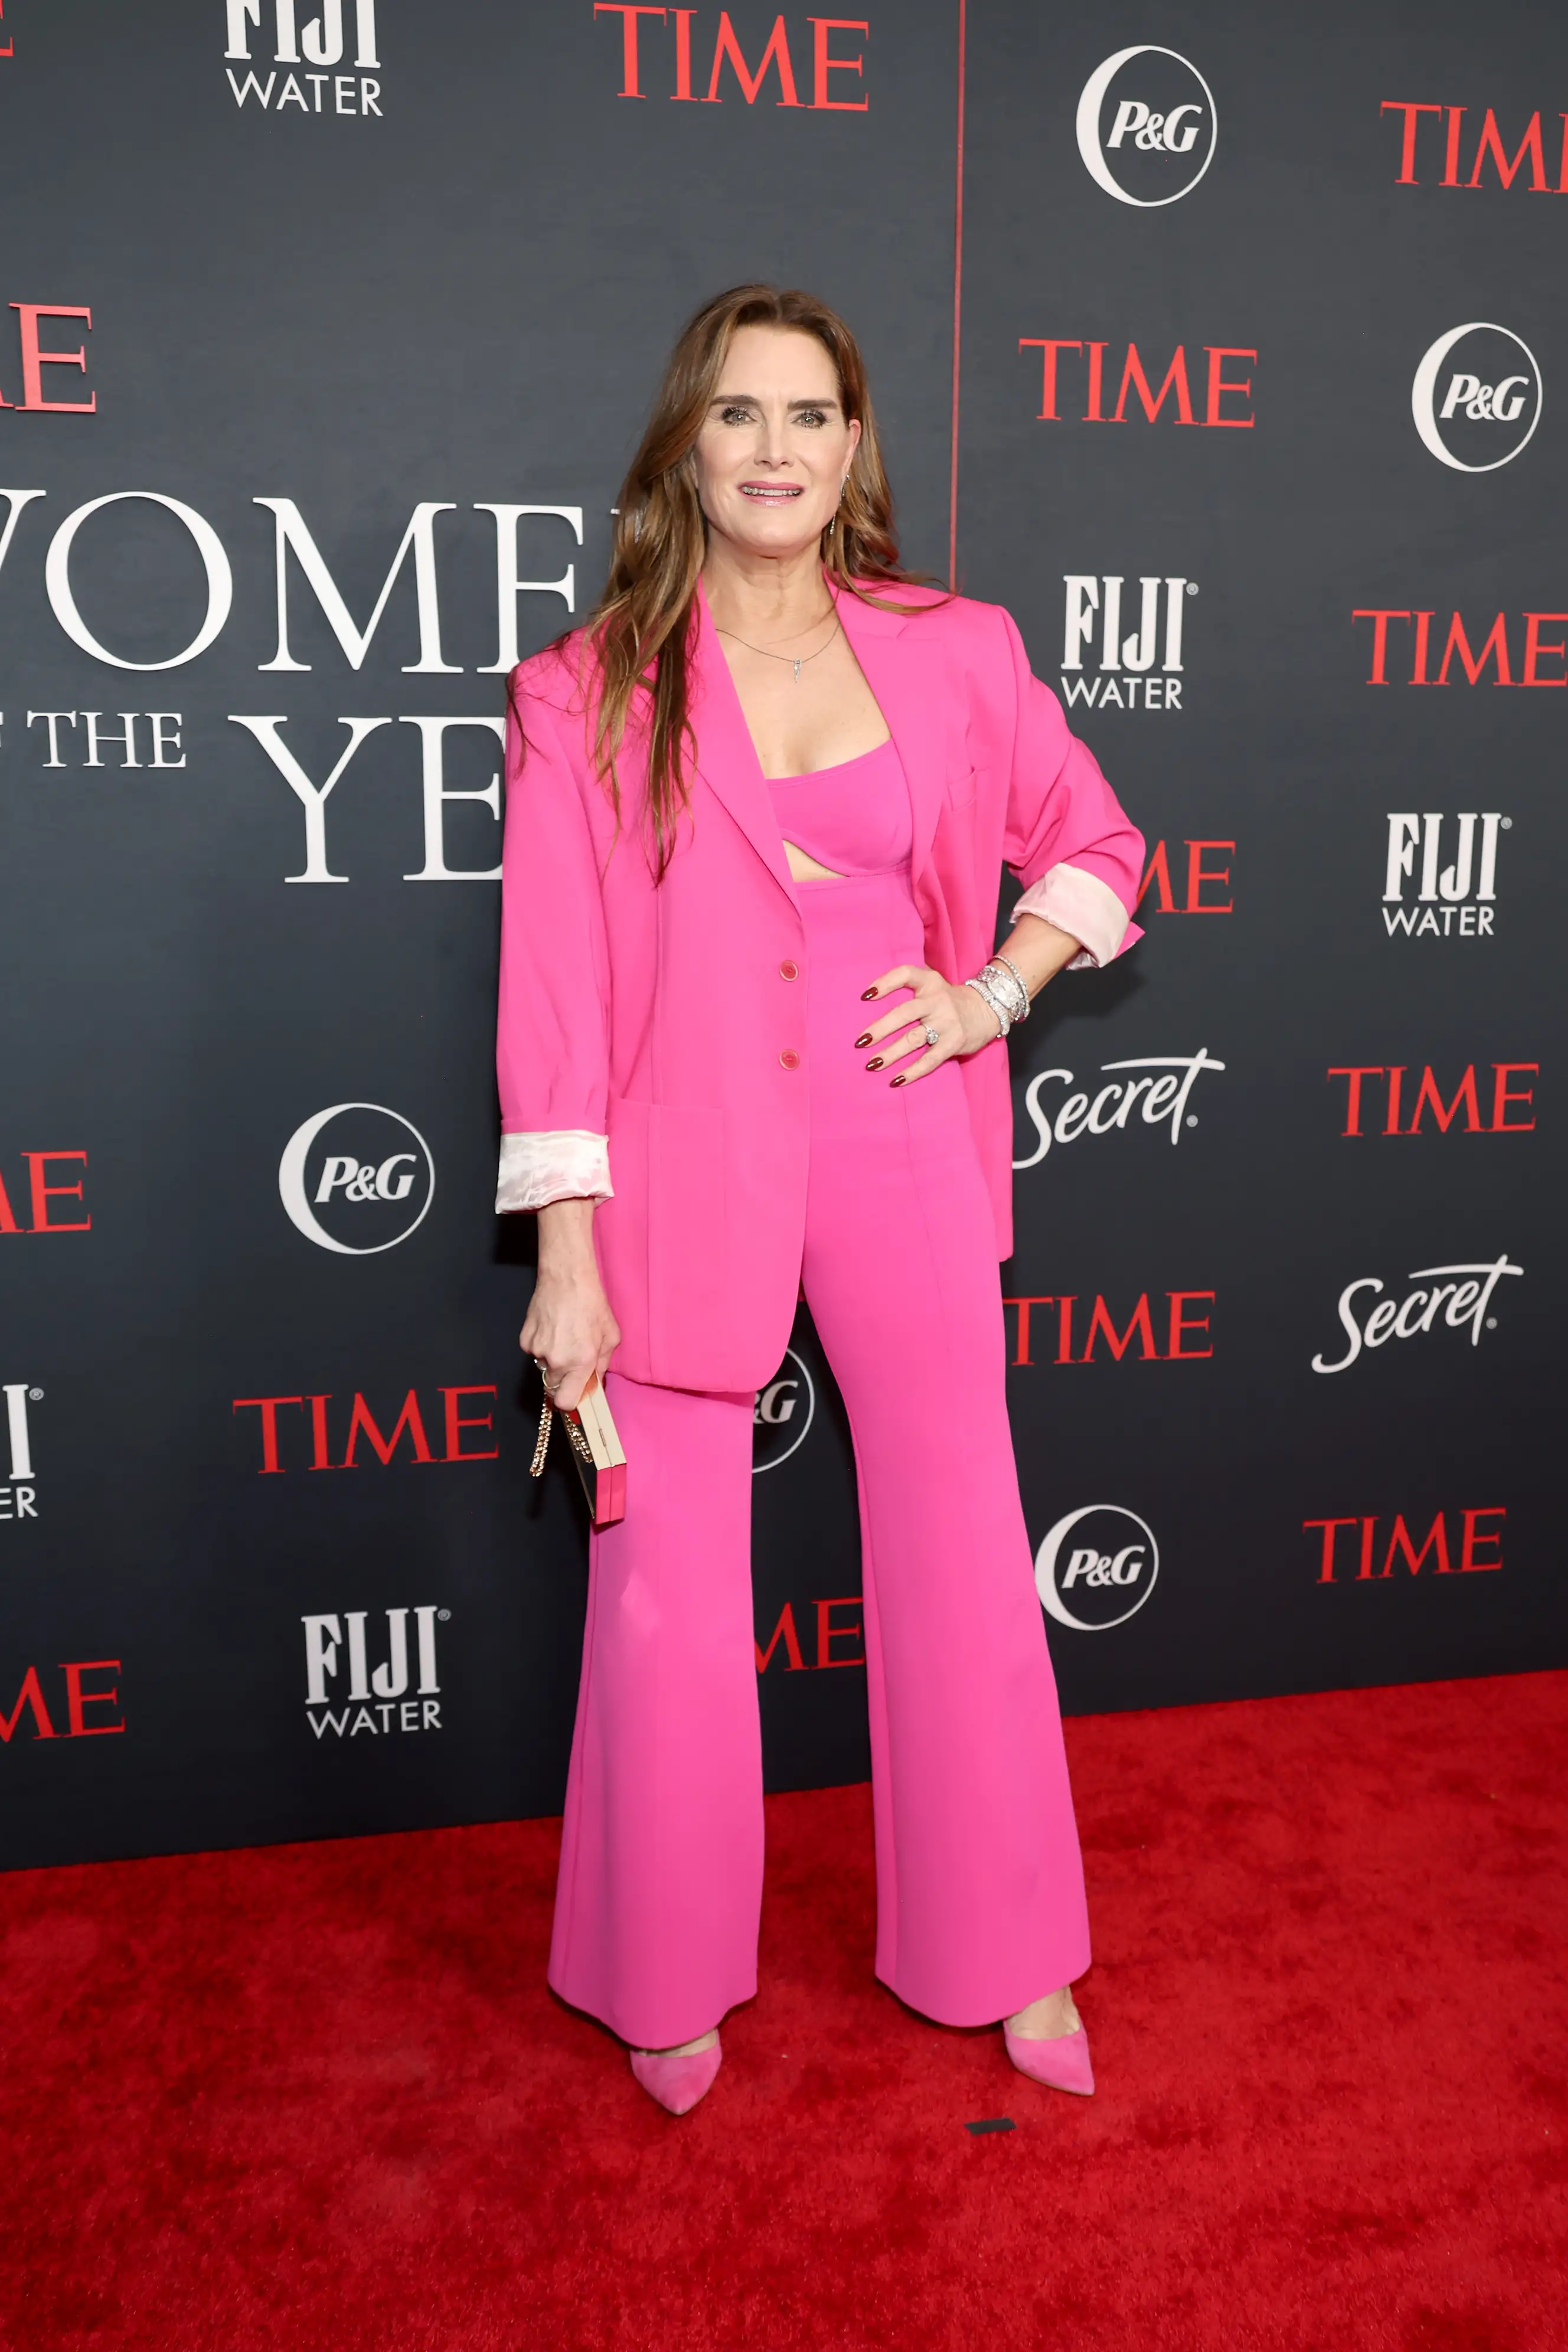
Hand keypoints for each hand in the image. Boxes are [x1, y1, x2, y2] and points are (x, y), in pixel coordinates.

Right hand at [521, 1200, 619, 1409]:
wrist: (566, 1279)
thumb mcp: (610, 1337)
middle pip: (554, 1386)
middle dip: (564, 1378)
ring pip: (544, 1368)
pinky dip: (542, 1346)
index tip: (576, 1392)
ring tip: (563, 1337)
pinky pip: (533, 1352)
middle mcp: (556, 1360)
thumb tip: (594, 1382)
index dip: (570, 1400)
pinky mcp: (524, 1340)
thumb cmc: (592, 1305)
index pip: (566, 1402)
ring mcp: (537, 1350)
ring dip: (553, 1360)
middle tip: (573, 1358)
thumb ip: (602, 1365)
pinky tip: (551, 1328)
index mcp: (580, 1362)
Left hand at [853, 963, 1002, 1085]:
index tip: (865, 996)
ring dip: (891, 1054)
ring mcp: (946, 1022)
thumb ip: (911, 986)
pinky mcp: (954, 1043)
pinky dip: (912, 1072)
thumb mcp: (934, 984)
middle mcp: (937, 1000)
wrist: (988, 1009)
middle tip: (861, 1042)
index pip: (905, 975)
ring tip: (872, 1064)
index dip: (885, 983)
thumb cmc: (949, 999)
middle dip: (880, 1028)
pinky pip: (930, 1060)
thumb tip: (870, 1000)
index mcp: (930, 982)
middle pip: (904, 1014)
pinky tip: (896, 1080)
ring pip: (913, 1039)